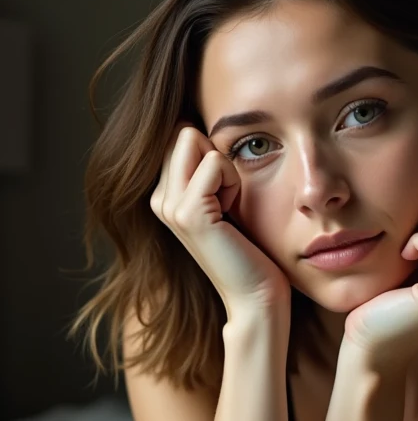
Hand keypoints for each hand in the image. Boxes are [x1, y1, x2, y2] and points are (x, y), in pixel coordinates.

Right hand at [149, 123, 289, 316]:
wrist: (256, 295)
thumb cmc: (250, 249)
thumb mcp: (225, 198)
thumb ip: (208, 166)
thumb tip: (207, 125)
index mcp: (164, 195)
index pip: (182, 135)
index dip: (213, 155)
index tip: (224, 195)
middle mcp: (158, 199)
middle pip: (184, 132)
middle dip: (217, 157)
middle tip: (228, 202)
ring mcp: (169, 206)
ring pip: (195, 140)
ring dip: (227, 170)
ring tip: (229, 209)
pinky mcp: (188, 213)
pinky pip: (215, 162)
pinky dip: (234, 182)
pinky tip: (232, 215)